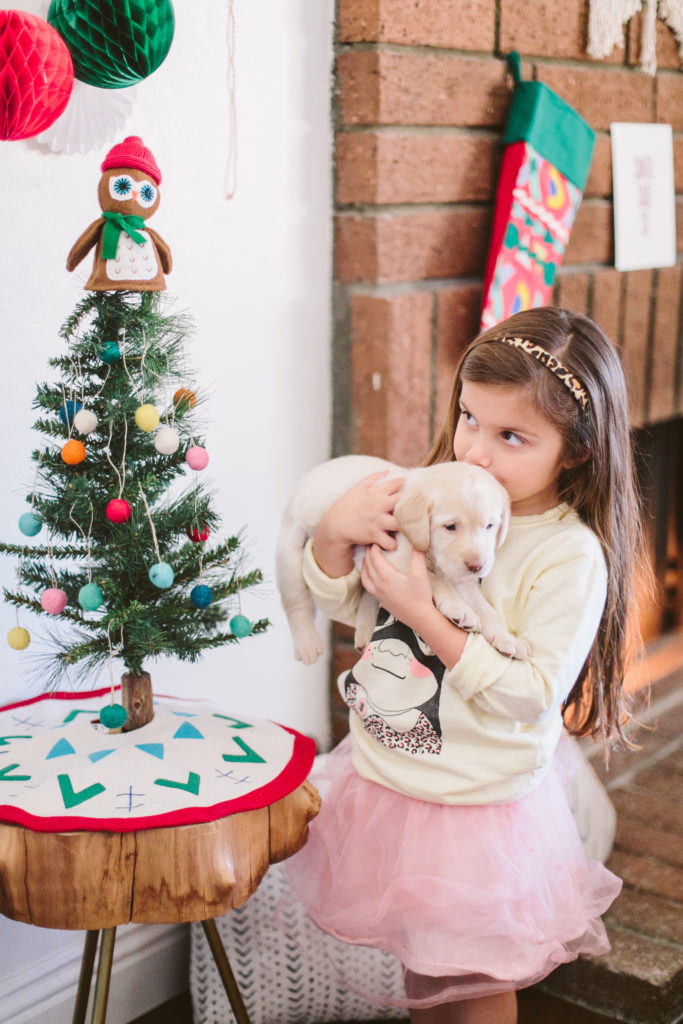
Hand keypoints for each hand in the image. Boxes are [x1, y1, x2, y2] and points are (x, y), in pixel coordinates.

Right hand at [313, 472, 403, 576]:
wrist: (334, 525)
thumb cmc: (346, 506)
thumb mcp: (357, 488)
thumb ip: (373, 478)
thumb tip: (388, 471)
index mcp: (376, 492)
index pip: (398, 483)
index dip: (408, 486)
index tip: (412, 491)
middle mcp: (379, 505)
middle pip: (405, 501)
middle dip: (412, 505)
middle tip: (415, 511)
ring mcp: (378, 521)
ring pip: (402, 523)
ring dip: (407, 526)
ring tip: (407, 529)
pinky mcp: (374, 535)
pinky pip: (391, 543)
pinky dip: (393, 544)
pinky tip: (392, 542)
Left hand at [362, 545, 468, 668]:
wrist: (420, 618)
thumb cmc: (421, 597)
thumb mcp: (420, 574)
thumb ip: (418, 556)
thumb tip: (418, 541)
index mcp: (386, 576)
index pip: (374, 557)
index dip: (374, 547)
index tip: (376, 539)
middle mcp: (379, 584)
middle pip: (368, 565)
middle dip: (368, 553)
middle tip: (370, 543)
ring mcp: (378, 594)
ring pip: (365, 576)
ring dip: (364, 565)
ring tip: (367, 557)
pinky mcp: (381, 600)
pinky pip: (368, 585)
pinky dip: (366, 577)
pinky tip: (371, 575)